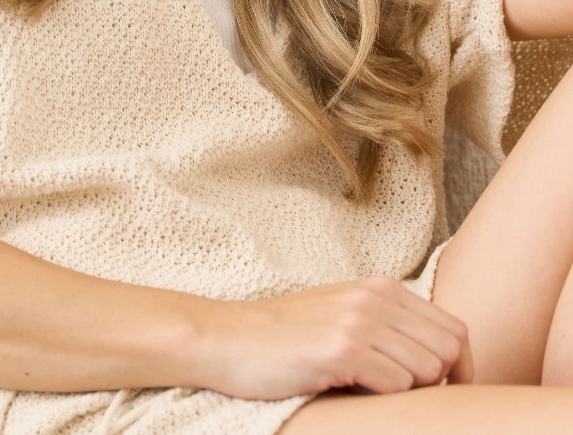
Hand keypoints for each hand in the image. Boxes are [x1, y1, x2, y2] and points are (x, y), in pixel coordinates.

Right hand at [197, 275, 472, 400]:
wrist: (226, 338)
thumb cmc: (284, 338)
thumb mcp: (342, 315)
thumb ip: (387, 326)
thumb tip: (440, 363)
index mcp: (380, 287)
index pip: (453, 328)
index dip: (461, 368)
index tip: (448, 394)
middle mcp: (375, 297)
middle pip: (450, 349)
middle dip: (442, 384)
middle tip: (410, 401)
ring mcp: (358, 321)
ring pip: (428, 370)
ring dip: (409, 392)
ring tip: (371, 392)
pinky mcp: (340, 349)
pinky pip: (396, 384)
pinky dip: (384, 397)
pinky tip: (352, 391)